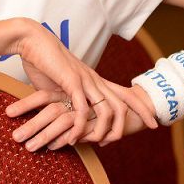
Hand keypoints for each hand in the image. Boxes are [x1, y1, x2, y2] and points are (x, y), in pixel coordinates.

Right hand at [5, 20, 156, 149]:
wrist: (32, 41)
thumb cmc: (43, 62)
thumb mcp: (60, 85)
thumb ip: (67, 99)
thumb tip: (67, 116)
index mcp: (95, 79)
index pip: (125, 93)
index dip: (140, 108)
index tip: (152, 122)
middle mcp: (94, 79)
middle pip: (122, 103)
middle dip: (128, 123)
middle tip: (121, 140)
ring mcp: (84, 79)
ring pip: (106, 109)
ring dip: (103, 130)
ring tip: (95, 143)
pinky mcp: (71, 81)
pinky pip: (82, 108)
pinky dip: (79, 126)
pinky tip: (74, 137)